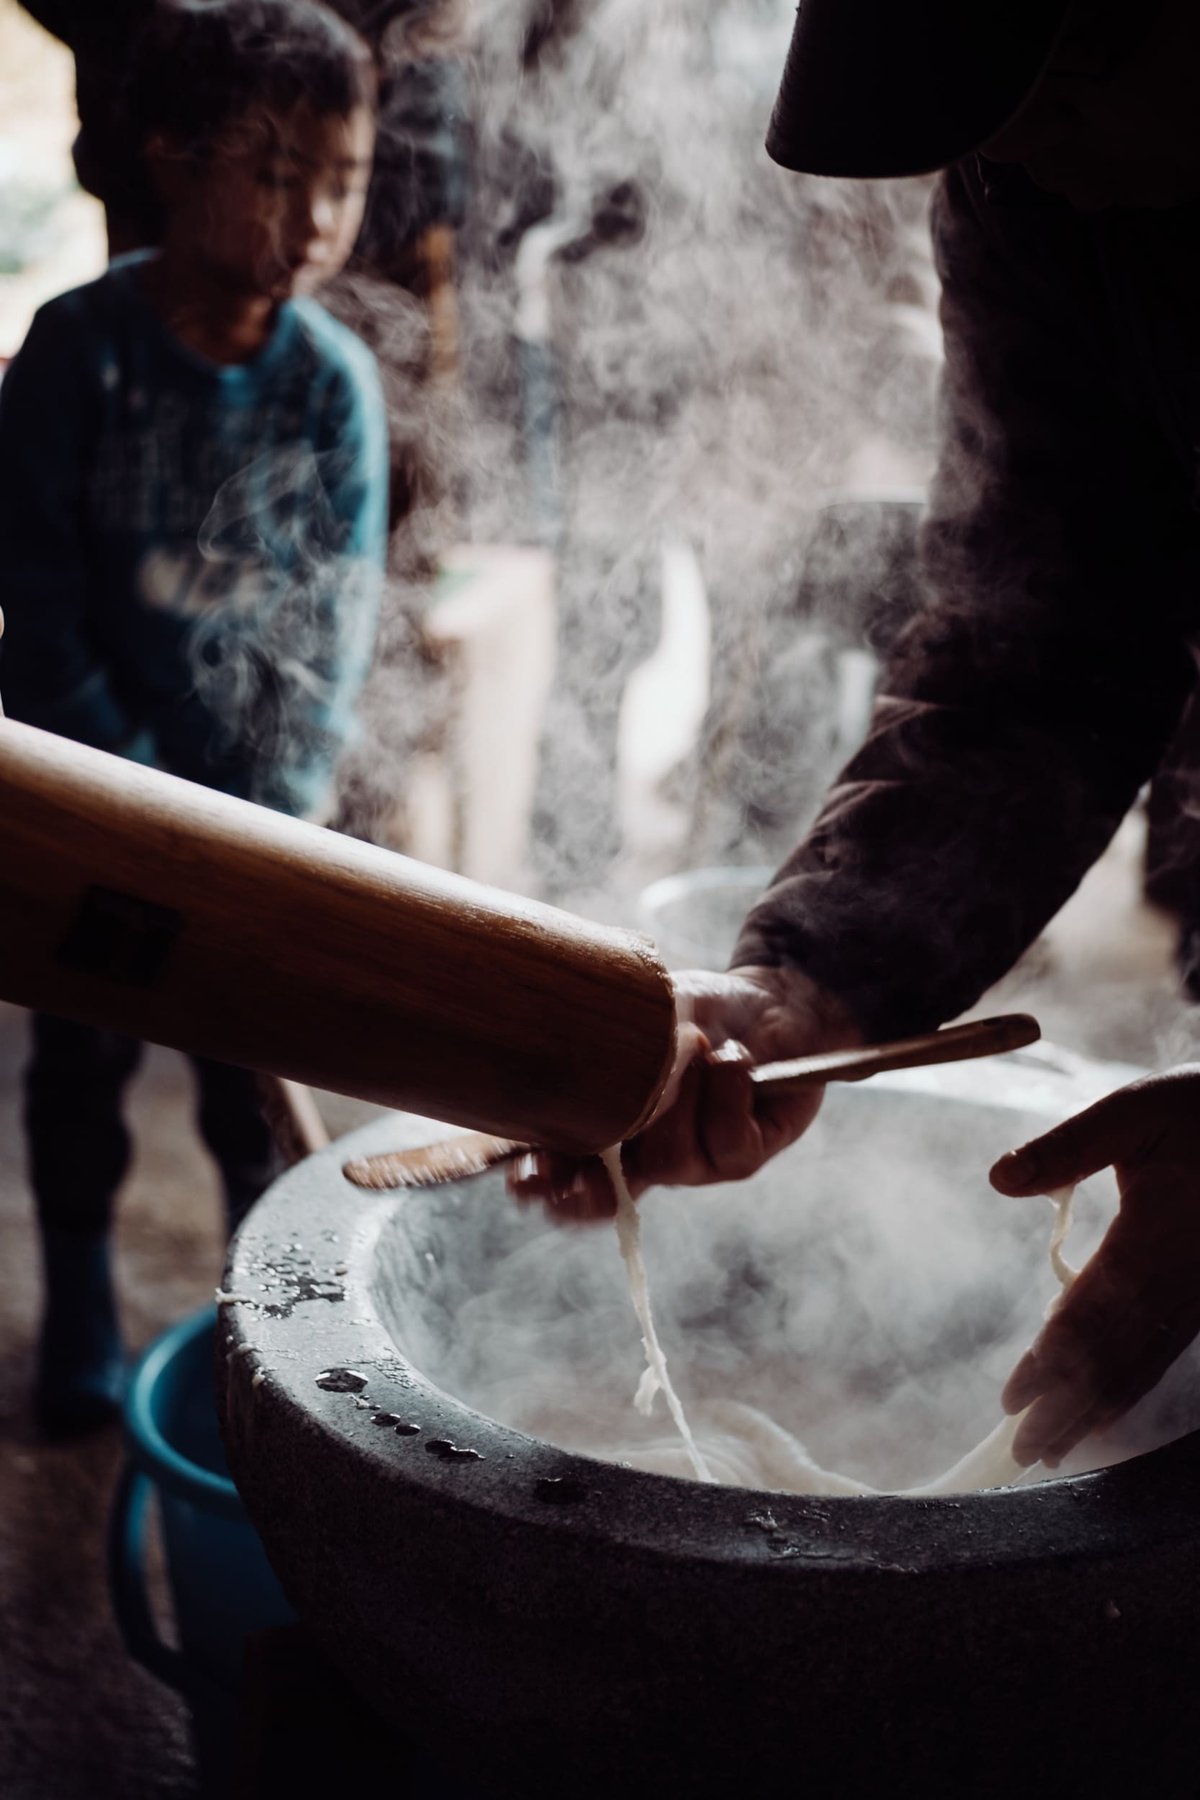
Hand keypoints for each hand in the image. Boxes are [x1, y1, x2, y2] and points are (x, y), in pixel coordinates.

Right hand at [507, 964, 861, 1222]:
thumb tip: (577, 1066)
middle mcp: (650, 1155)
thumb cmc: (697, 1008)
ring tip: (697, 1044)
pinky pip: (726, 1140)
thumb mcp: (642, 1013)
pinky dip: (727, 1088)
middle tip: (580, 1156)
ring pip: (669, 1159)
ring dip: (680, 1094)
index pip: (565, 1172)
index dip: (539, 1183)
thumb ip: (610, 1041)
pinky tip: (735, 1057)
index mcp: (613, 1128)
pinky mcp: (745, 1156)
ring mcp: (698, 1164)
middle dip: (585, 1184)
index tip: (520, 1174)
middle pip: (605, 1196)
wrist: (771, 1001)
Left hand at [990, 1065, 1199, 1466]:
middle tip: (1024, 1453)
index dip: (1051, 1362)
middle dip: (1068, 1406)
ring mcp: (1196, 1293)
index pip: (1090, 1316)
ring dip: (1097, 1407)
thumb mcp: (1135, 1113)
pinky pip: (1166, 1350)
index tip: (1014, 1400)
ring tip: (1055, 1446)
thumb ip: (1070, 1148)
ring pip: (1142, 1362)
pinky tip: (1108, 1405)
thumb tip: (1001, 1179)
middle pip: (1115, 1357)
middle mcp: (1178, 1281)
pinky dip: (1132, 1384)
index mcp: (1152, 1240)